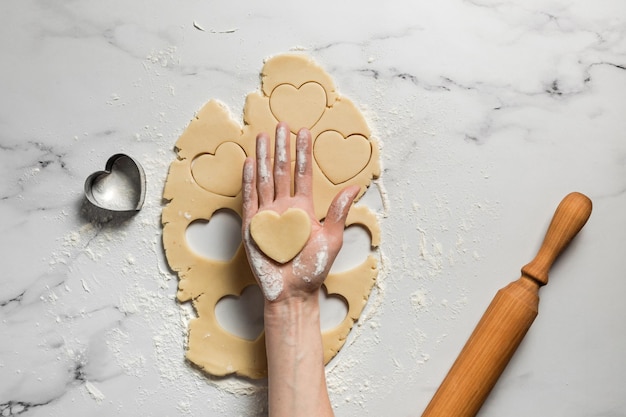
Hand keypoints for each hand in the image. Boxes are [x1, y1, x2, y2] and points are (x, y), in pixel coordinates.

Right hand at [241, 122, 358, 302]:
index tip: (304, 132)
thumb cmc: (313, 268)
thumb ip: (339, 211)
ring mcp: (267, 215)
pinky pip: (250, 199)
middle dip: (281, 147)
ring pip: (264, 179)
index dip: (303, 153)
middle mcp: (284, 207)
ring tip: (263, 136)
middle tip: (282, 124)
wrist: (293, 291)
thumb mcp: (332, 237)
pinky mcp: (252, 226)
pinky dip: (249, 181)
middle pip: (281, 171)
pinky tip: (249, 163)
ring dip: (263, 158)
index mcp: (303, 208)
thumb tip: (354, 186)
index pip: (303, 174)